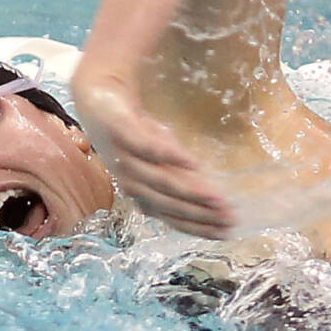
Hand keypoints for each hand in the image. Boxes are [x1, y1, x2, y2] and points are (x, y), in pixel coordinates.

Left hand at [70, 66, 238, 238]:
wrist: (101, 99)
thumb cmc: (136, 134)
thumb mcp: (164, 159)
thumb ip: (183, 178)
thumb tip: (214, 197)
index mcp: (142, 194)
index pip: (173, 217)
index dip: (199, 226)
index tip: (227, 231)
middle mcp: (131, 183)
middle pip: (168, 203)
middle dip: (199, 212)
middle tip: (229, 216)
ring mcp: (124, 159)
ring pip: (159, 180)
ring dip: (189, 190)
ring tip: (216, 196)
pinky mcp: (121, 132)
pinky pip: (144, 147)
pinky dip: (168, 156)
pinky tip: (192, 161)